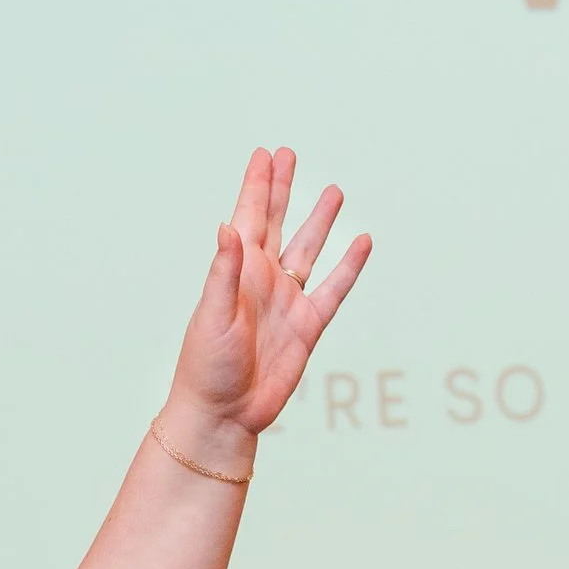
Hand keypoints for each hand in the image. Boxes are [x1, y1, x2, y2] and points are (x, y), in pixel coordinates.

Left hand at [162, 145, 370, 459]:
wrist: (225, 414)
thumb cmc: (207, 368)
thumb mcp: (213, 315)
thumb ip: (224, 271)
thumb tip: (228, 226)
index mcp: (236, 273)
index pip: (247, 217)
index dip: (256, 185)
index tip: (264, 154)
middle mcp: (262, 280)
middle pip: (275, 222)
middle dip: (282, 189)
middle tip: (289, 154)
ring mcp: (287, 301)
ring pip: (308, 249)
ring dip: (318, 220)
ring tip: (332, 190)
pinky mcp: (308, 326)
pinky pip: (334, 289)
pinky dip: (349, 266)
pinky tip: (361, 240)